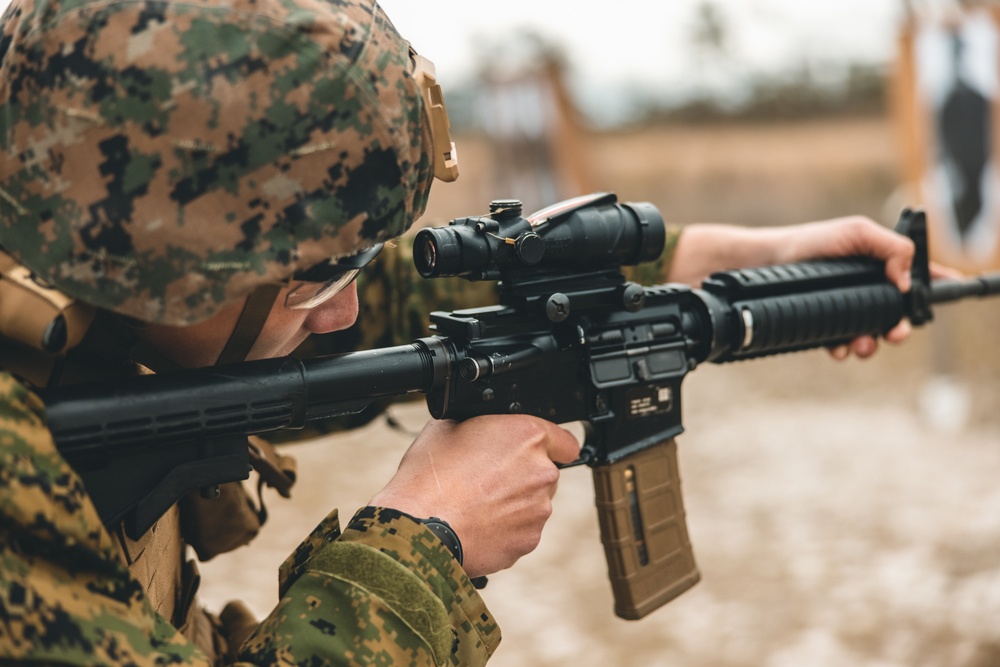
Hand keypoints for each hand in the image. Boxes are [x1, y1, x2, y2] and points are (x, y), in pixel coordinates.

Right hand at [369, 414, 580, 578]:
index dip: (551, 445)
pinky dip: (505, 529)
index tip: (538, 452)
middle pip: (545, 473)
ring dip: (514, 503)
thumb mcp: (448, 428)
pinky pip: (522, 531)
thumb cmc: (429, 476)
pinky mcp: (527, 541)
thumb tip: (483, 430)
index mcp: (527, 437)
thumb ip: (481, 426)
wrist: (419, 526)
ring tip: (476, 504)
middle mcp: (541, 472)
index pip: (565, 441)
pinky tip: (477, 524)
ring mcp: (538, 510)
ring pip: (533, 503)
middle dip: (523, 475)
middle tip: (488, 478)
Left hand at [771, 216, 962, 358]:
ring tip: (861, 343)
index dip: (936, 286)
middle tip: (895, 333)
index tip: (953, 290)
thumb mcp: (856, 232)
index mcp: (883, 266)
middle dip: (900, 329)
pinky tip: (839, 348)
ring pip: (872, 336)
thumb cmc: (814, 242)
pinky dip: (844, 350)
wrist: (771, 262)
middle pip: (897, 317)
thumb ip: (890, 248)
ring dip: (872, 344)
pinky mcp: (827, 326)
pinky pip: (843, 345)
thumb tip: (903, 282)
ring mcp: (849, 310)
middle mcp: (870, 290)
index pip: (919, 278)